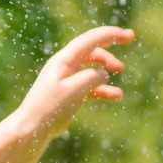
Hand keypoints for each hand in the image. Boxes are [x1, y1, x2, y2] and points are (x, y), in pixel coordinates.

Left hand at [13, 26, 134, 139]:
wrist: (33, 127)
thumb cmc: (51, 107)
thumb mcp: (75, 90)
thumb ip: (92, 78)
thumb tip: (104, 74)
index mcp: (64, 60)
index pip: (91, 40)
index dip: (111, 35)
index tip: (130, 35)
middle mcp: (65, 65)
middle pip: (92, 51)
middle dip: (109, 53)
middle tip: (123, 63)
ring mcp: (67, 78)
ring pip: (92, 68)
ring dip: (106, 70)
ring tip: (119, 76)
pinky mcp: (69, 92)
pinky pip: (90, 85)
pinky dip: (103, 89)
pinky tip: (116, 96)